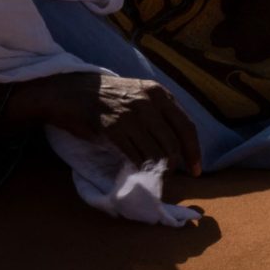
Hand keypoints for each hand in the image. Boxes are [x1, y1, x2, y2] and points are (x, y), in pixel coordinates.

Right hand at [9, 71, 203, 173]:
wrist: (73, 92)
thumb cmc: (109, 97)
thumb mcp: (141, 95)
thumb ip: (160, 113)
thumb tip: (178, 144)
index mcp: (160, 93)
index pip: (186, 126)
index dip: (193, 151)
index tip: (196, 169)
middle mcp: (149, 102)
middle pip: (172, 143)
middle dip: (174, 164)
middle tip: (171, 177)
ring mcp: (131, 115)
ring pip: (154, 151)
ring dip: (156, 169)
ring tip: (154, 176)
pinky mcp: (112, 128)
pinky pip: (133, 154)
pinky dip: (138, 167)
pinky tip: (138, 171)